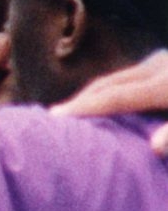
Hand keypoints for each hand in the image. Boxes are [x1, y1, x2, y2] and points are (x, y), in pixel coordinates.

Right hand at [50, 50, 167, 154]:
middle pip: (108, 84)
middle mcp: (157, 67)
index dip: (85, 107)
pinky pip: (129, 78)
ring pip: (117, 79)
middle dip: (81, 100)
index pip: (116, 97)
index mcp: (165, 86)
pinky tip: (105, 103)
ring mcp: (160, 61)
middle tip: (54, 115)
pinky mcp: (162, 62)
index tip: (56, 116)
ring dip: (94, 94)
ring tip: (72, 111)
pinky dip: (113, 91)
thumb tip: (154, 148)